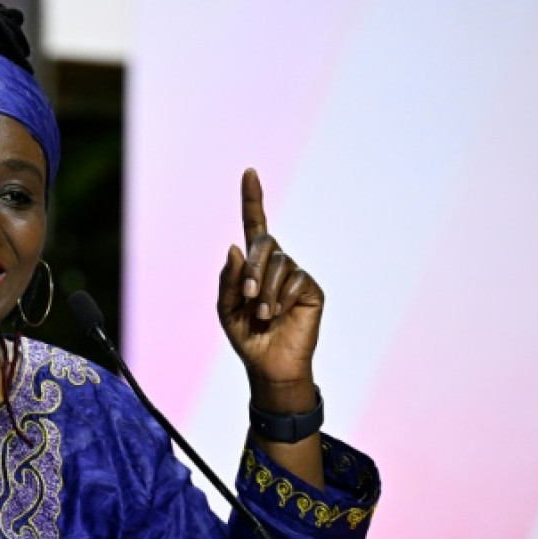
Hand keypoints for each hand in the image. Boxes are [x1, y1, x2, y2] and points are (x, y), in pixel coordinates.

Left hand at [217, 168, 323, 412]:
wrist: (269, 366)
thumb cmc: (247, 337)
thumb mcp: (226, 309)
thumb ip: (228, 279)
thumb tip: (235, 247)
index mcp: (253, 266)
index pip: (254, 226)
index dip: (252, 199)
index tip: (249, 173)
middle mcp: (276, 264)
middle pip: (264, 243)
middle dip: (252, 268)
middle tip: (247, 295)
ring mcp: (295, 275)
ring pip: (279, 263)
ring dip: (264, 290)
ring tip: (263, 315)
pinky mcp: (311, 289)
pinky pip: (295, 279)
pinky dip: (281, 297)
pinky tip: (279, 314)